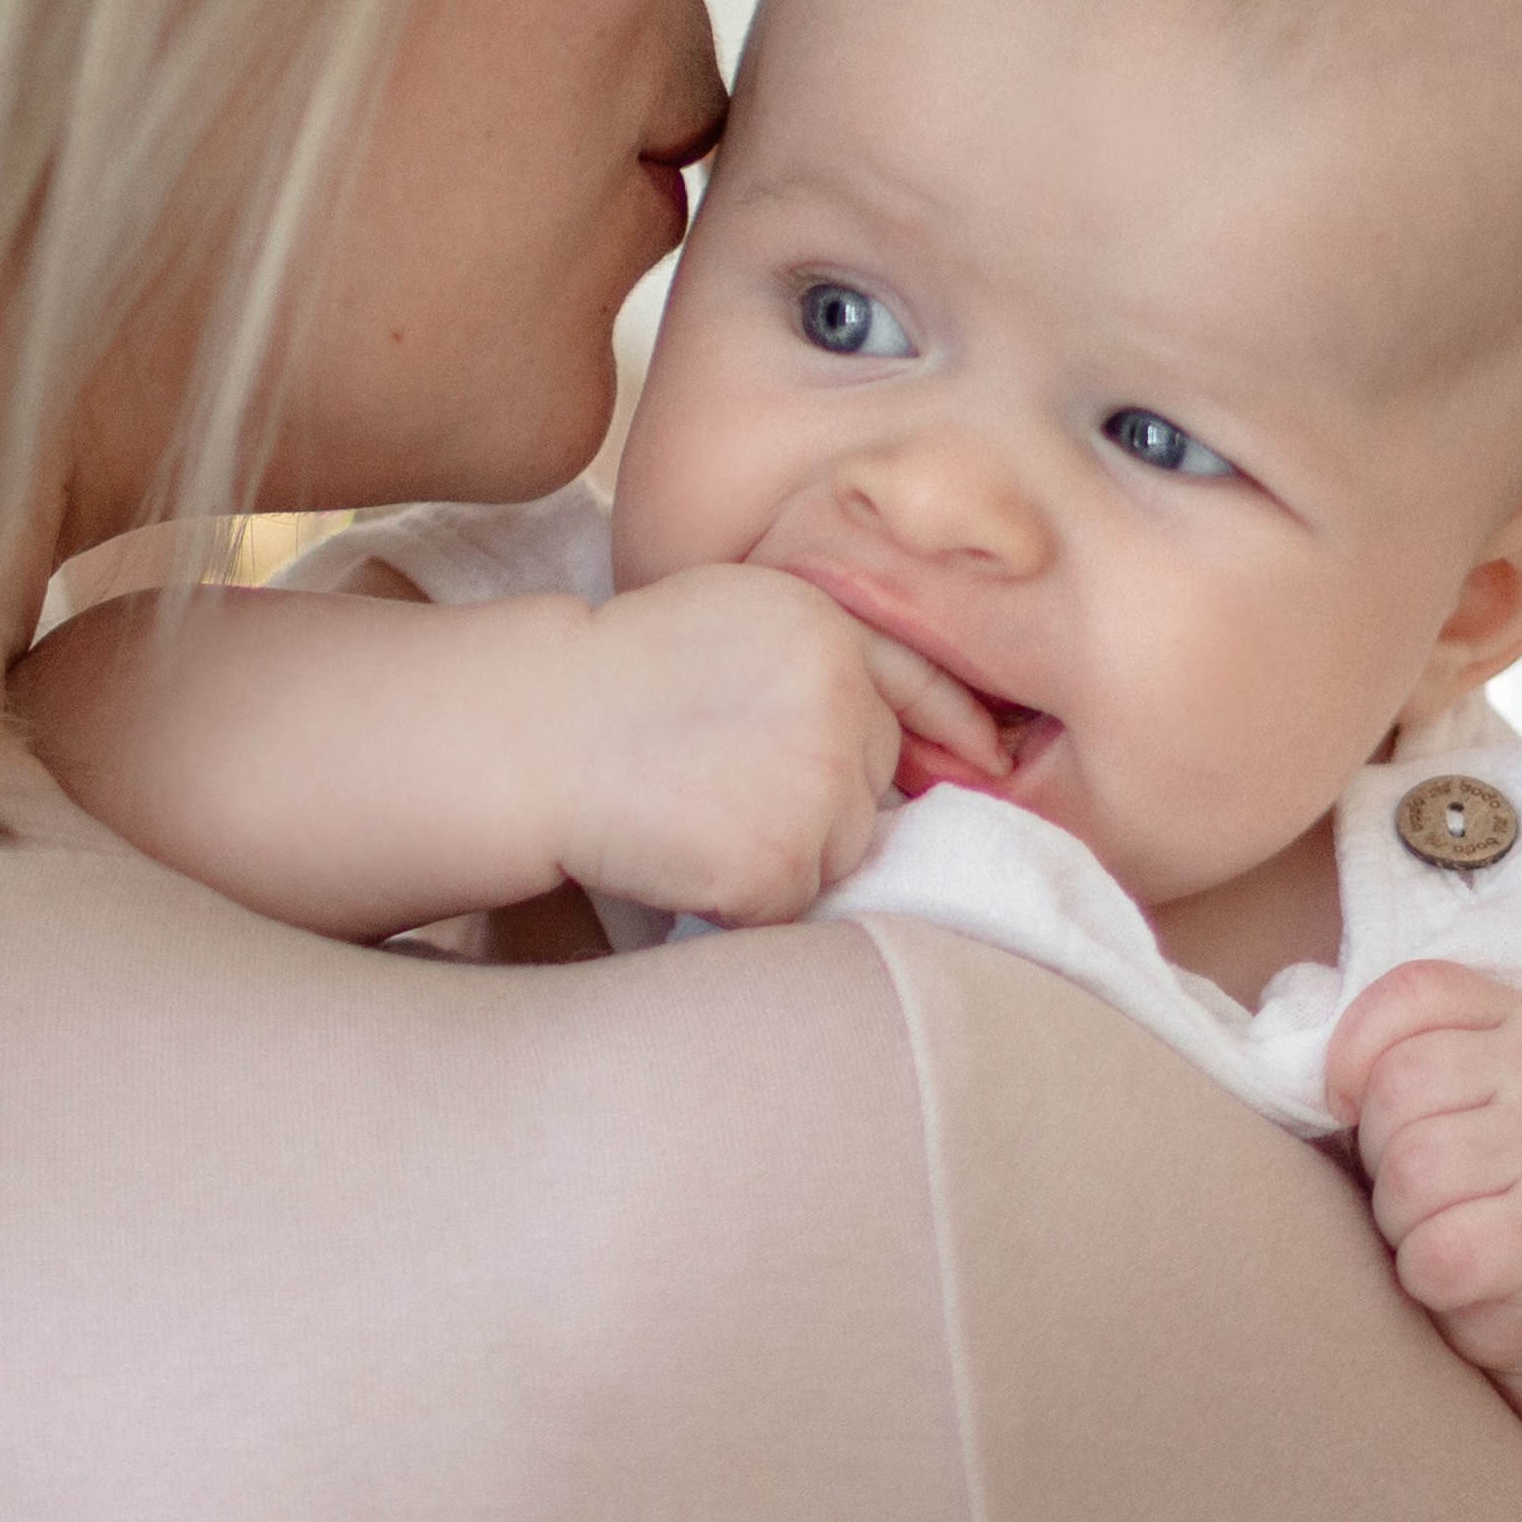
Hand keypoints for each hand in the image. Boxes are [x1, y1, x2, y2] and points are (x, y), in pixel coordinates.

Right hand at [544, 565, 1001, 926]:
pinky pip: (794, 905)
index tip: (986, 757)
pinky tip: (684, 853)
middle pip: (876, 783)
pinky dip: (746, 899)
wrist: (535, 731)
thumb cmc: (618, 674)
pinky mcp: (779, 866)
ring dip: (787, 854)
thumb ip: (821, 655)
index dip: (953, 727)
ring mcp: (815, 791)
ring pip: (842, 852)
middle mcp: (840, 706)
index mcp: (828, 632)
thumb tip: (914, 734)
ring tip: (697, 814)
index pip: (919, 689)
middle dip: (823, 799)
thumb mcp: (733, 616)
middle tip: (722, 782)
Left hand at [1325, 961, 1521, 1377]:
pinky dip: (1422, 1274)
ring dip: (1399, 1216)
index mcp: (1519, 1020)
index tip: (1349, 1101)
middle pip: (1397, 1088)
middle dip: (1376, 1149)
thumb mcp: (1445, 1089)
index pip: (1410, 993)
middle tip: (1419, 1182)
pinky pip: (1435, 1253)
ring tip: (1440, 1223)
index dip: (1353, 1051)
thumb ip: (1384, 1044)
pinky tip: (1458, 1271)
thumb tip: (1293, 1008)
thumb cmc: (1477, 1174)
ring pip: (1410, 1172)